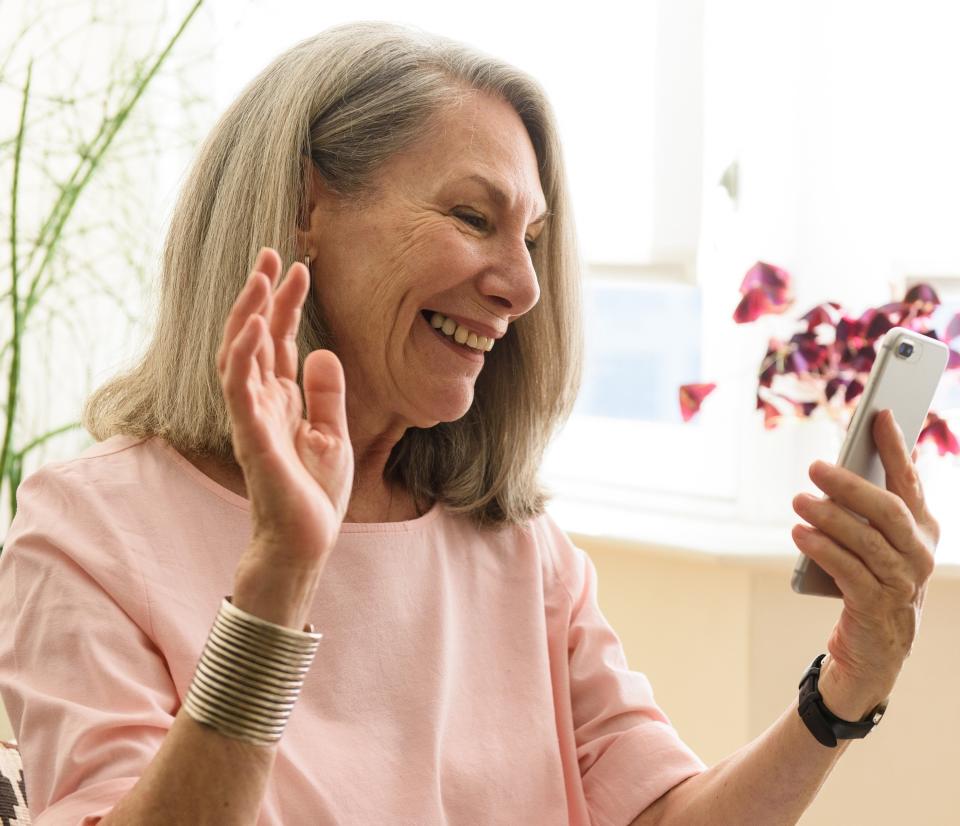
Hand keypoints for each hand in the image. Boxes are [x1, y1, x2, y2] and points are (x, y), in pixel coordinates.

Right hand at [216, 248, 353, 572]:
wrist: (306, 540)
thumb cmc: (313, 494)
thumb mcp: (332, 434)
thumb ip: (326, 394)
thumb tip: (324, 351)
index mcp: (281, 400)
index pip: (279, 341)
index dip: (287, 304)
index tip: (301, 267)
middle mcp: (261, 403)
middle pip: (255, 337)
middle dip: (261, 295)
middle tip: (271, 254)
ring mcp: (252, 419)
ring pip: (239, 356)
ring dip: (247, 315)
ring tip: (260, 277)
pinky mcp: (253, 439)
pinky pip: (240, 391)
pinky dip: (243, 358)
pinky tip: (254, 328)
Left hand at [791, 409, 938, 717]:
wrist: (873, 653)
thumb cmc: (870, 582)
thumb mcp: (875, 542)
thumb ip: (867, 506)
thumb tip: (843, 462)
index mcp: (923, 529)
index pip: (909, 481)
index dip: (896, 446)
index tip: (880, 413)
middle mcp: (918, 554)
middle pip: (888, 510)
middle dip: (851, 484)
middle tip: (815, 467)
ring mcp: (902, 583)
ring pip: (866, 540)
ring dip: (829, 517)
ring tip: (799, 500)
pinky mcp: (876, 608)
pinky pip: (848, 570)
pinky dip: (822, 549)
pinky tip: (800, 533)